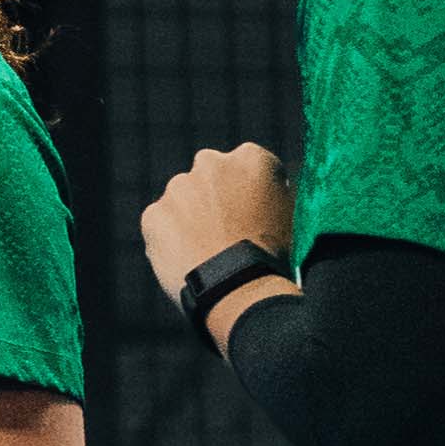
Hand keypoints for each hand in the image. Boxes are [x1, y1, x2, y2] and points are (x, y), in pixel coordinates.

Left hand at [141, 141, 294, 305]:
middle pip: (210, 177)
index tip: (252, 214)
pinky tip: (187, 260)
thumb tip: (266, 191)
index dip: (251, 192)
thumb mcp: (290, 217)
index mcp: (251, 157)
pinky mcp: (154, 214)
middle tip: (225, 232)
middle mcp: (210, 162)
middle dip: (215, 197)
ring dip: (190, 217)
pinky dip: (169, 238)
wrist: (238, 288)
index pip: (248, 167)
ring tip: (206, 252)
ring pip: (182, 200)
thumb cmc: (272, 256)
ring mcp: (177, 188)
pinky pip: (161, 225)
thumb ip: (273, 193)